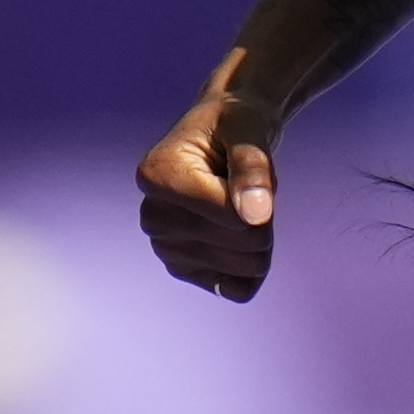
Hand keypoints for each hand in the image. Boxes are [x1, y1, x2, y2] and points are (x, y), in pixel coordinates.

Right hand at [135, 75, 284, 303]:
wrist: (222, 133)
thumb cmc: (234, 124)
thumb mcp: (248, 129)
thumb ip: (252, 168)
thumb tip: (256, 216)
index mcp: (157, 177)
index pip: (233, 217)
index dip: (260, 196)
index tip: (245, 166)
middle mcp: (153, 217)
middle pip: (243, 245)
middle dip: (261, 217)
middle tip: (244, 185)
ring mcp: (164, 248)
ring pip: (245, 268)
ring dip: (258, 236)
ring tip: (236, 203)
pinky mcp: (182, 269)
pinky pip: (237, 289)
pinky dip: (252, 267)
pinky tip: (237, 236)